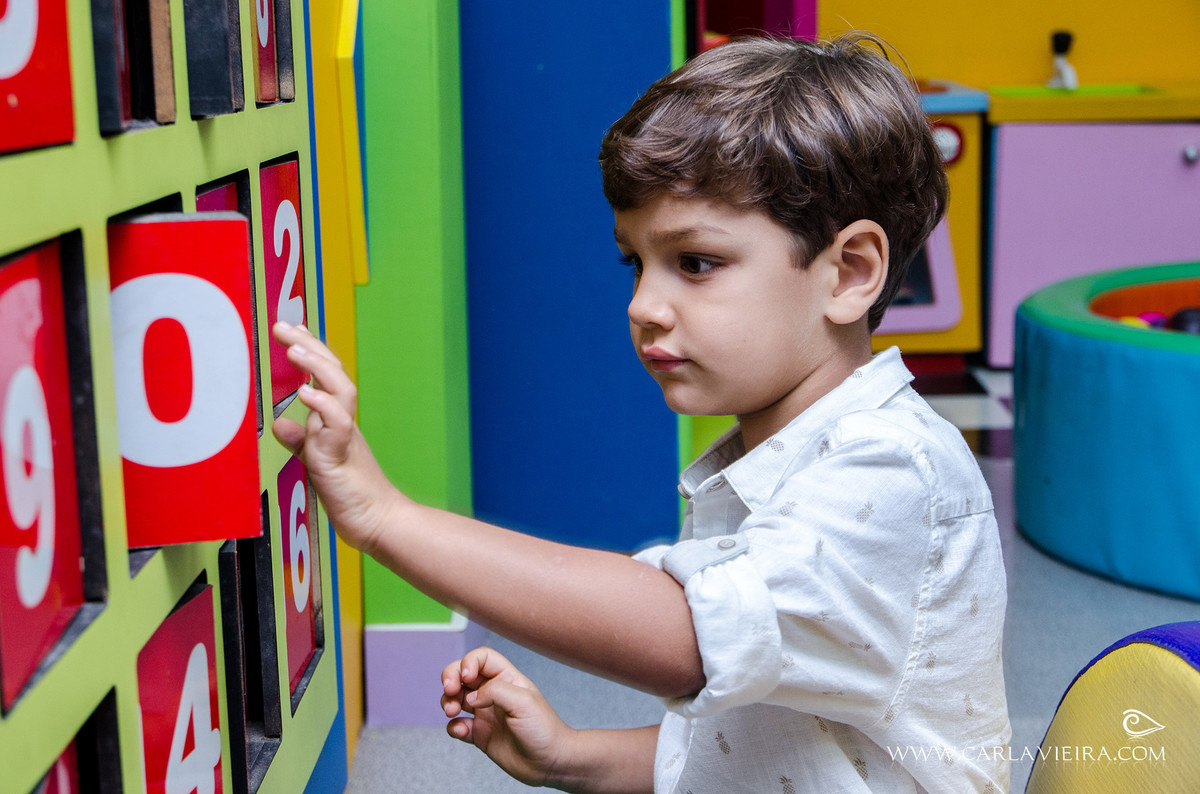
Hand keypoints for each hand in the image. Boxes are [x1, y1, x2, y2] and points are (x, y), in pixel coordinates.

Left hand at [269, 322, 403, 552]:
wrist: (379, 522)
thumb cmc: (352, 495)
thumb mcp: (319, 463)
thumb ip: (301, 443)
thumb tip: (282, 424)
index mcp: (338, 421)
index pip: (326, 376)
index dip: (311, 350)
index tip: (293, 329)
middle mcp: (343, 423)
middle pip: (333, 372)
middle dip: (309, 345)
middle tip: (283, 326)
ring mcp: (345, 438)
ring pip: (340, 390)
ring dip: (316, 366)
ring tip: (294, 349)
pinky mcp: (341, 457)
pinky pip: (337, 424)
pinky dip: (323, 405)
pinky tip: (305, 393)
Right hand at [442, 647, 573, 787]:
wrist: (549, 762)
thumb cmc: (543, 729)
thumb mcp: (523, 702)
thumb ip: (495, 692)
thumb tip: (470, 697)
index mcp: (507, 678)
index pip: (482, 658)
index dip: (469, 662)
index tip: (466, 677)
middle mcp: (493, 693)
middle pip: (462, 675)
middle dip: (450, 678)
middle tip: (449, 690)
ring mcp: (485, 713)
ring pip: (456, 699)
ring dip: (448, 702)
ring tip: (453, 712)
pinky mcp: (480, 734)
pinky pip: (457, 726)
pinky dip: (453, 726)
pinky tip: (462, 731)